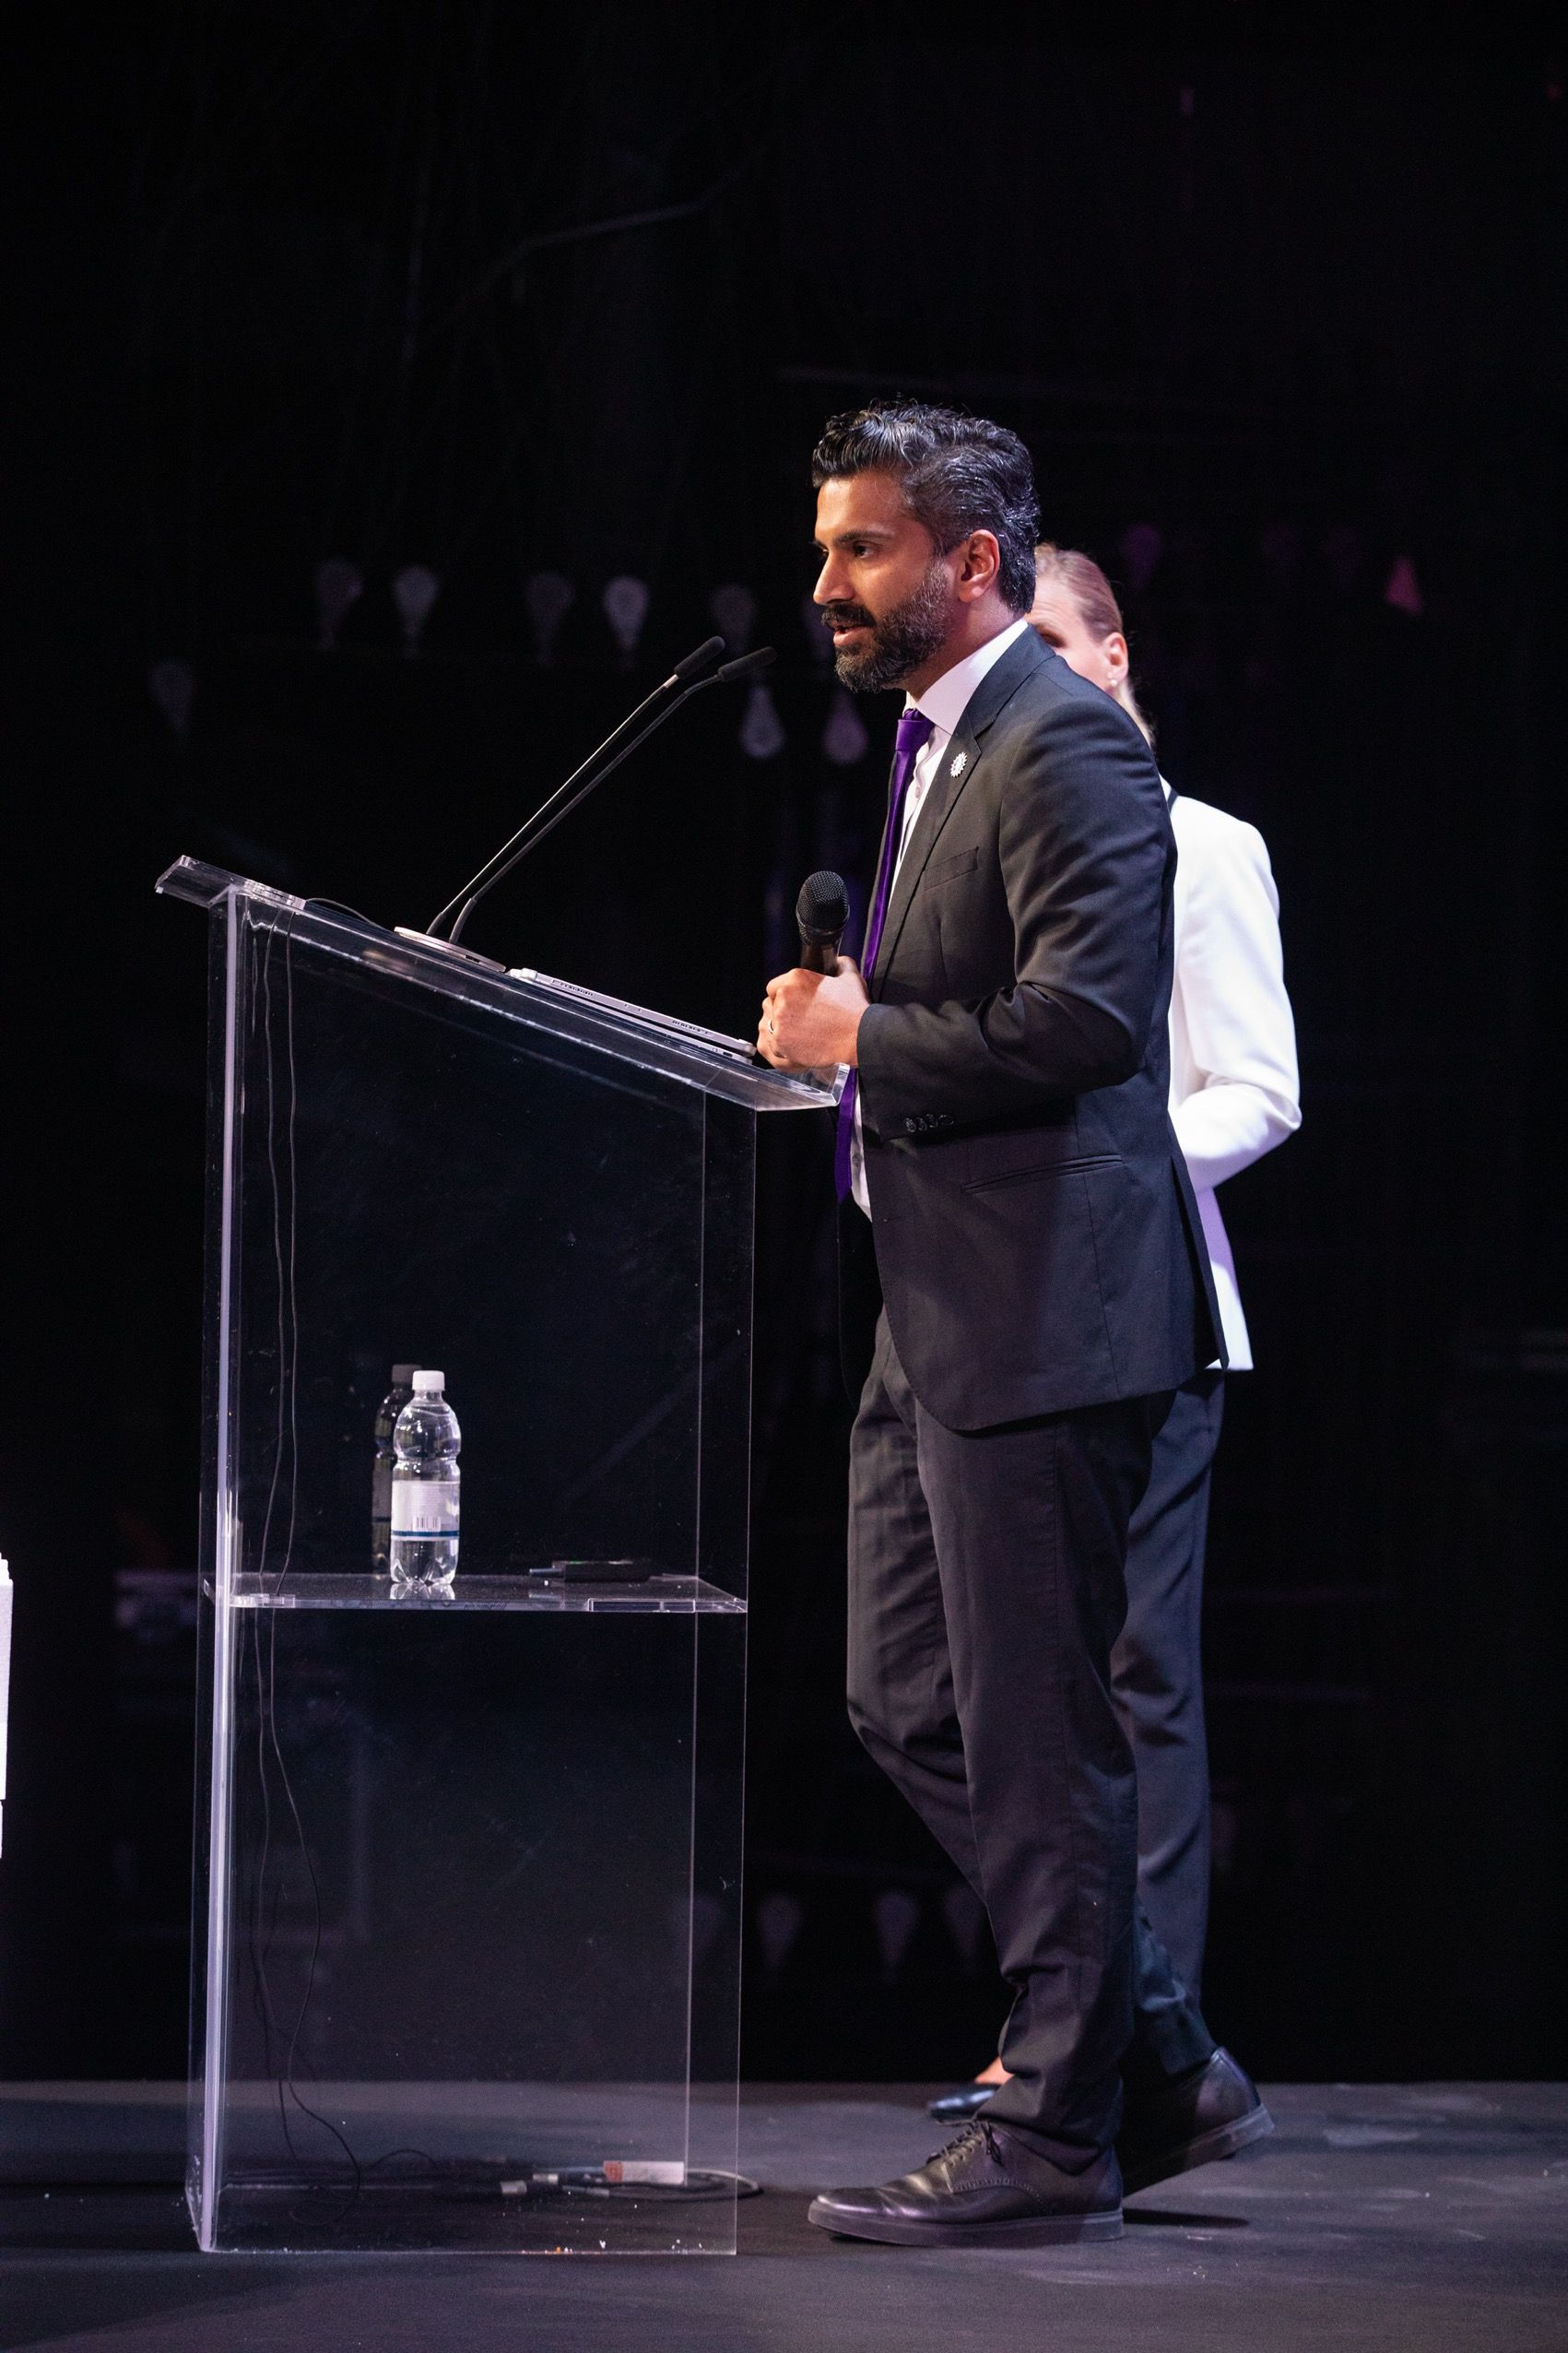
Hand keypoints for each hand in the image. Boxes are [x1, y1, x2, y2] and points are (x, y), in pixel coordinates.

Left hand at [757, 956, 868, 1071]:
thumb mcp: (850, 978)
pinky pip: (769, 1045)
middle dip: (782, 1014)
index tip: (794, 1006)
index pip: (774, 988)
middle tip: (799, 1023)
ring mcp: (780, 1020)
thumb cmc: (855, 1010)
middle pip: (770, 1006)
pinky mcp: (780, 1041)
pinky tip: (795, 1047)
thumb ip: (842, 965)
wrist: (859, 1037)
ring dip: (780, 1031)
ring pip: (768, 1026)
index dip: (783, 998)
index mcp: (795, 978)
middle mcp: (783, 997)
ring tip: (799, 1037)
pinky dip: (780, 1048)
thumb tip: (839, 960)